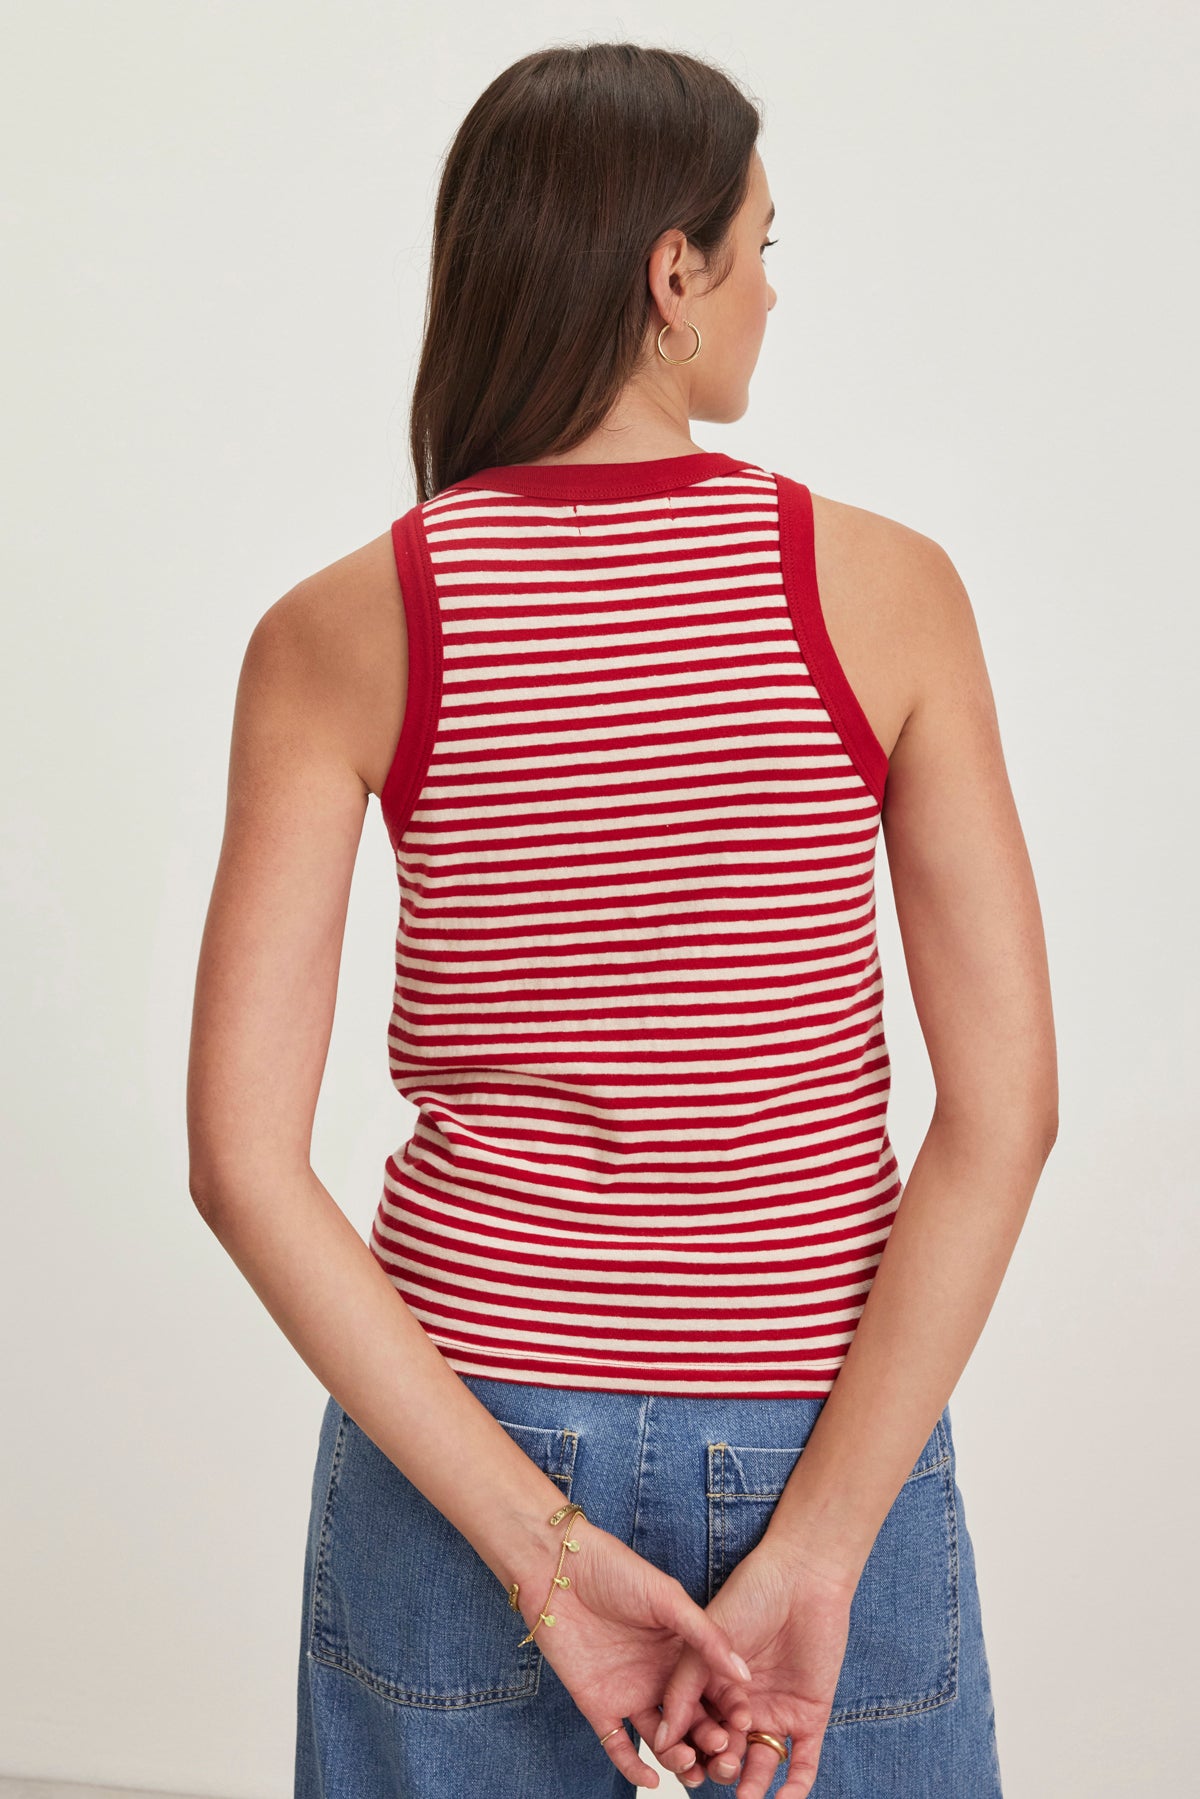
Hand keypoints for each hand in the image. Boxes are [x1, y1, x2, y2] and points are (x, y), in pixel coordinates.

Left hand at [518, 1510, 755, 1788]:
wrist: (558, 1568)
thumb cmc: (615, 1570)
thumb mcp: (668, 1598)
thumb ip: (705, 1636)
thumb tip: (745, 1675)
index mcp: (682, 1649)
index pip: (715, 1688)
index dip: (732, 1708)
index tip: (748, 1724)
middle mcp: (660, 1675)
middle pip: (692, 1719)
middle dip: (709, 1739)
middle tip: (721, 1752)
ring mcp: (630, 1691)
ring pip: (661, 1737)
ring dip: (677, 1756)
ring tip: (688, 1764)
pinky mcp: (598, 1704)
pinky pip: (618, 1745)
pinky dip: (634, 1766)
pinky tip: (653, 1779)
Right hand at [652, 1542, 855, 1796]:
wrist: (801, 1578)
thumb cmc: (748, 1597)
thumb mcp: (703, 1646)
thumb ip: (682, 1692)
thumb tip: (660, 1742)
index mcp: (714, 1689)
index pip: (697, 1732)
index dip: (690, 1751)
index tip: (685, 1764)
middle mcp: (743, 1705)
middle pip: (727, 1752)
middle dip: (722, 1767)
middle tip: (723, 1767)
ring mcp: (777, 1712)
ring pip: (761, 1763)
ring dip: (753, 1785)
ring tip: (746, 1796)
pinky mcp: (810, 1716)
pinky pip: (803, 1761)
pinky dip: (795, 1786)